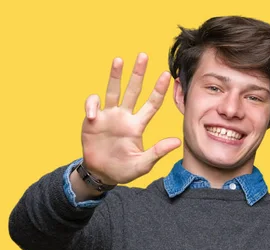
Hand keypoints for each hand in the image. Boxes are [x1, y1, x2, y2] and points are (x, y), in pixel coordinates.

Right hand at [81, 53, 180, 184]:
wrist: (101, 174)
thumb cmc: (123, 170)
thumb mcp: (142, 164)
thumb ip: (157, 152)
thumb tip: (177, 141)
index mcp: (137, 126)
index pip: (151, 104)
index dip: (158, 90)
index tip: (166, 75)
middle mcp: (124, 116)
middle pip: (133, 90)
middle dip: (138, 73)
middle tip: (144, 55)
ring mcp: (109, 116)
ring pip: (113, 91)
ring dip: (116, 76)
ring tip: (119, 60)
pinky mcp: (93, 119)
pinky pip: (93, 104)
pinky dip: (92, 105)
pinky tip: (93, 115)